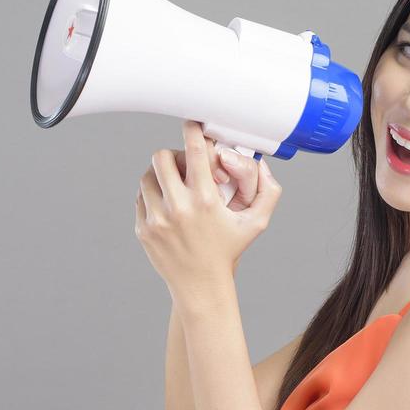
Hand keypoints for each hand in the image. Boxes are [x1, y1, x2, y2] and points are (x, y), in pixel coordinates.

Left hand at [135, 120, 281, 299]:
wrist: (200, 285)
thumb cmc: (228, 251)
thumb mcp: (255, 223)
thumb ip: (268, 192)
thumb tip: (263, 164)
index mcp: (205, 201)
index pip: (194, 152)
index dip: (192, 131)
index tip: (192, 124)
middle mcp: (178, 208)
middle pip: (162, 157)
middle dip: (173, 155)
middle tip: (183, 164)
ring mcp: (157, 219)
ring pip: (148, 176)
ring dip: (160, 175)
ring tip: (174, 185)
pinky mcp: (144, 229)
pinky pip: (141, 198)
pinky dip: (152, 195)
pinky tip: (166, 203)